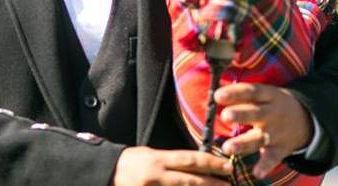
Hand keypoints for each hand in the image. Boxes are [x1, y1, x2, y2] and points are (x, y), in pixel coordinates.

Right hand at [112, 146, 232, 185]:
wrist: (106, 173)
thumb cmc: (131, 162)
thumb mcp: (151, 154)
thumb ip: (172, 160)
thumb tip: (197, 165)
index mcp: (158, 159)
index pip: (190, 160)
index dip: (211, 163)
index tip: (227, 165)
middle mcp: (157, 176)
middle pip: (192, 180)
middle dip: (213, 182)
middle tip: (231, 183)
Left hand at [215, 83, 312, 178]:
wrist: (304, 120)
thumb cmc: (271, 104)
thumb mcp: (262, 94)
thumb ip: (240, 95)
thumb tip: (215, 94)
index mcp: (268, 96)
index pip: (251, 92)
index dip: (235, 93)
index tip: (218, 95)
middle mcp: (272, 114)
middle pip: (256, 114)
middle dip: (240, 114)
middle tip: (225, 116)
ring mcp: (276, 133)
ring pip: (259, 138)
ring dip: (243, 144)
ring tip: (227, 148)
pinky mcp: (280, 150)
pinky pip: (272, 158)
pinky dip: (265, 166)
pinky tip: (256, 173)